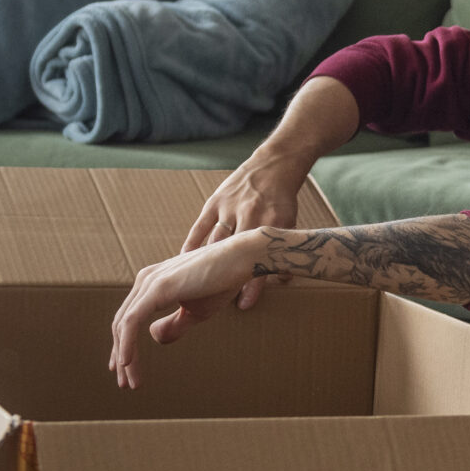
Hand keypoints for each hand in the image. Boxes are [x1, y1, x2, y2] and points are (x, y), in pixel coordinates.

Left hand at [110, 233, 265, 388]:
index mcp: (152, 284)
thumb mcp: (196, 311)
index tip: (125, 370)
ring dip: (124, 357)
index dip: (124, 346)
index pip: (129, 319)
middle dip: (121, 356)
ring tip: (131, 382)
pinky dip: (127, 344)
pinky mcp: (157, 288)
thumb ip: (174, 325)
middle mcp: (145, 280)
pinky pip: (132, 321)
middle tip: (126, 384)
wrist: (241, 260)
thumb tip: (153, 336)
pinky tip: (127, 364)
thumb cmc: (222, 282)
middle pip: (121, 323)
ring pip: (123, 325)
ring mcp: (149, 282)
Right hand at [183, 153, 306, 308]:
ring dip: (206, 266)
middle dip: (225, 279)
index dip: (252, 285)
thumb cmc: (281, 200)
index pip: (260, 260)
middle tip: (215, 302)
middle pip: (234, 254)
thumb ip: (282, 250)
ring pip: (215, 242)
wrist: (272, 165)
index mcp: (271, 223)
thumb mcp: (288, 224)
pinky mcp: (214, 202)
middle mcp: (249, 215)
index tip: (244, 305)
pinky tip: (181, 263)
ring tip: (195, 287)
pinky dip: (191, 246)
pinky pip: (200, 227)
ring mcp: (230, 208)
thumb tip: (282, 281)